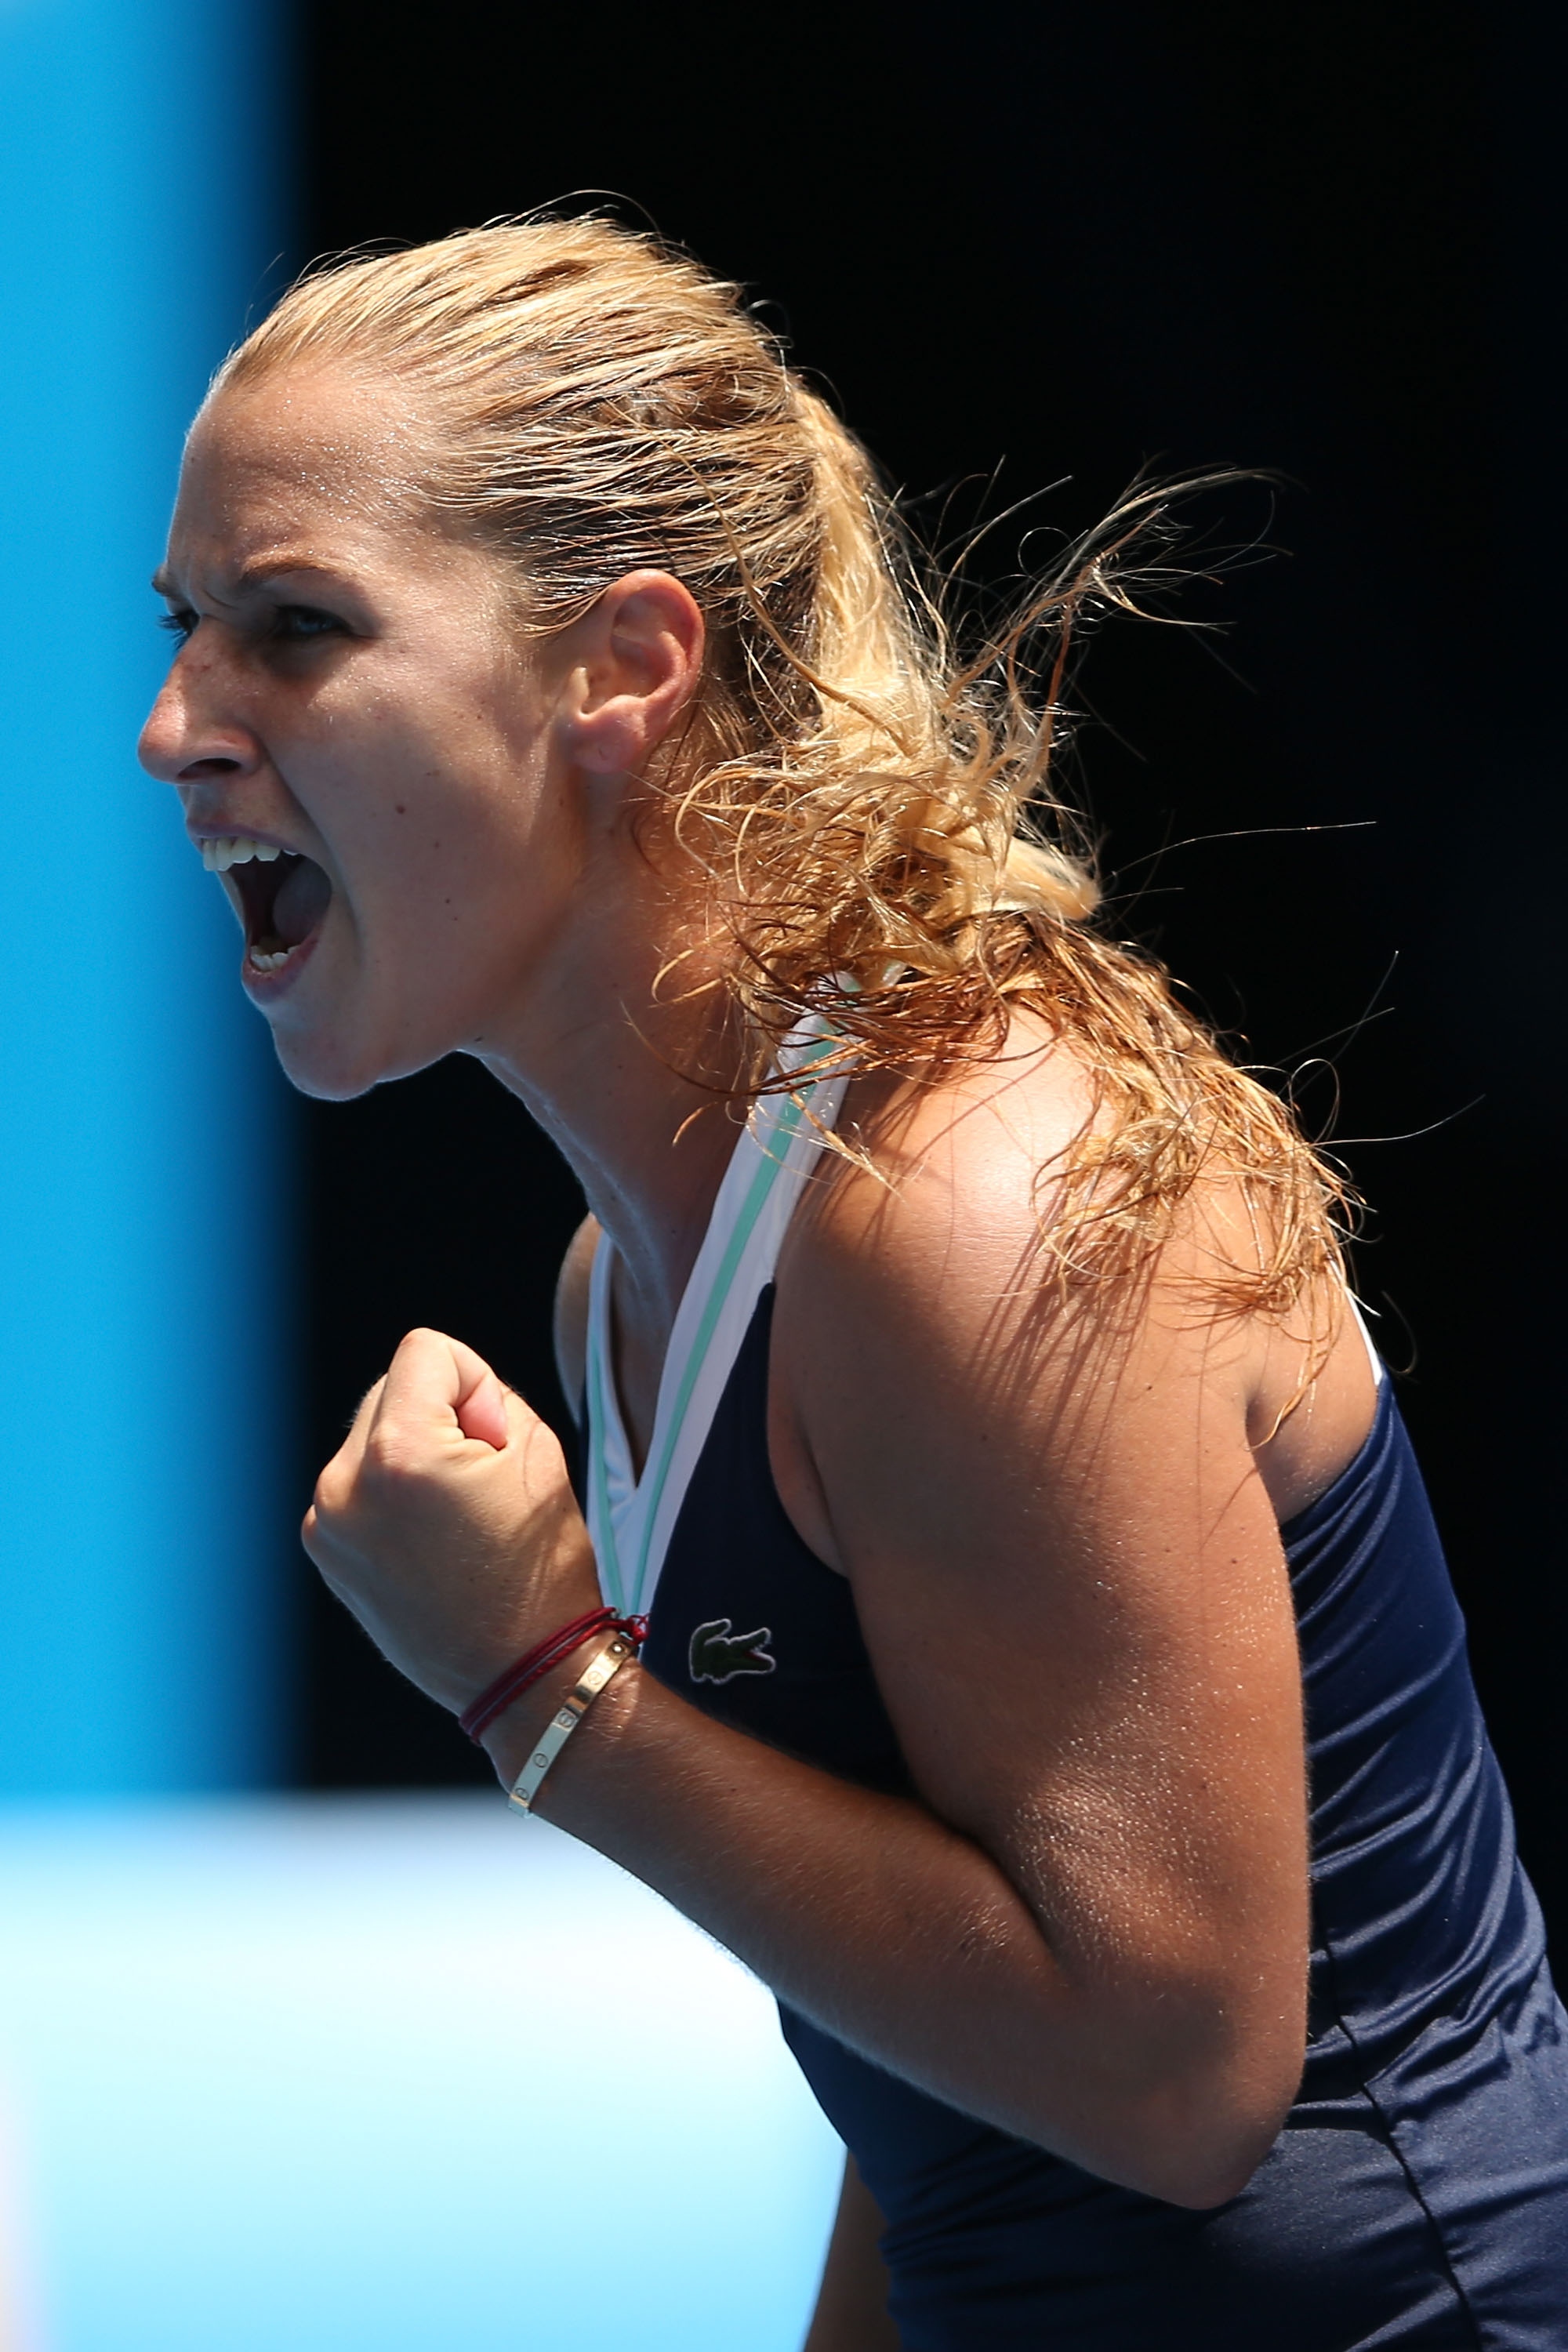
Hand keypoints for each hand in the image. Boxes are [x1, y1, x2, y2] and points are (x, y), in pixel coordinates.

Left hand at [302, 1327, 599, 1713]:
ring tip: (456, 1519)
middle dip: (439, 1417)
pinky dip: (392, 1495)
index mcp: (400, 1452)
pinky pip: (358, 1484)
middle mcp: (345, 1484)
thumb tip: (444, 1397)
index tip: (495, 1444)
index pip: (426, 1350)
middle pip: (390, 1388)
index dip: (477, 1385)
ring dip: (412, 1454)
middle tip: (480, 1484)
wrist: (521, 1673)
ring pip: (372, 1436)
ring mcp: (327, 1522)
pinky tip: (431, 1542)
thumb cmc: (538, 1569)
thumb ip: (486, 1396)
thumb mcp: (537, 1452)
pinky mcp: (324, 1550)